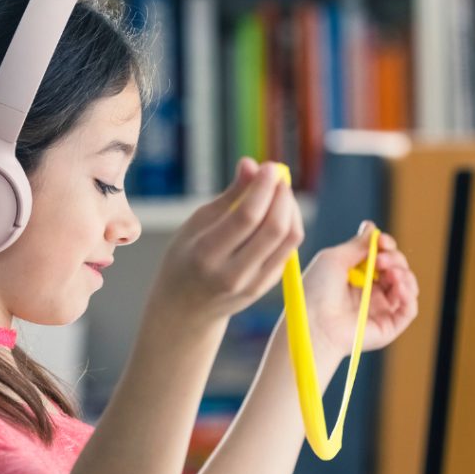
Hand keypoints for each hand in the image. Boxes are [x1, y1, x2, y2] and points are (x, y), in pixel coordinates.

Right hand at [153, 158, 304, 323]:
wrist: (184, 309)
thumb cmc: (185, 258)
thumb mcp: (196, 224)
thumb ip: (228, 196)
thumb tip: (251, 165)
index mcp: (206, 255)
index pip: (246, 216)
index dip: (263, 188)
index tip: (269, 167)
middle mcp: (231, 274)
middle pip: (273, 229)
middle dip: (281, 196)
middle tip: (277, 176)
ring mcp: (251, 285)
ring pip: (288, 240)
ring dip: (290, 209)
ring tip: (280, 192)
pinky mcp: (265, 288)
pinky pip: (288, 251)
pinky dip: (289, 226)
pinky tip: (279, 213)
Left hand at [300, 222, 418, 378]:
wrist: (313, 324)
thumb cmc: (316, 292)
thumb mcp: (334, 259)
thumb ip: (357, 245)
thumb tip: (371, 228)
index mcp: (356, 277)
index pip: (381, 257)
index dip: (385, 246)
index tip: (381, 240)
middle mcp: (370, 293)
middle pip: (396, 268)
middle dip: (394, 258)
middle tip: (380, 260)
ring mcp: (380, 310)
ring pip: (406, 286)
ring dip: (404, 274)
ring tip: (391, 273)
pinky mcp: (388, 327)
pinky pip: (409, 309)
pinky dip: (409, 295)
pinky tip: (399, 286)